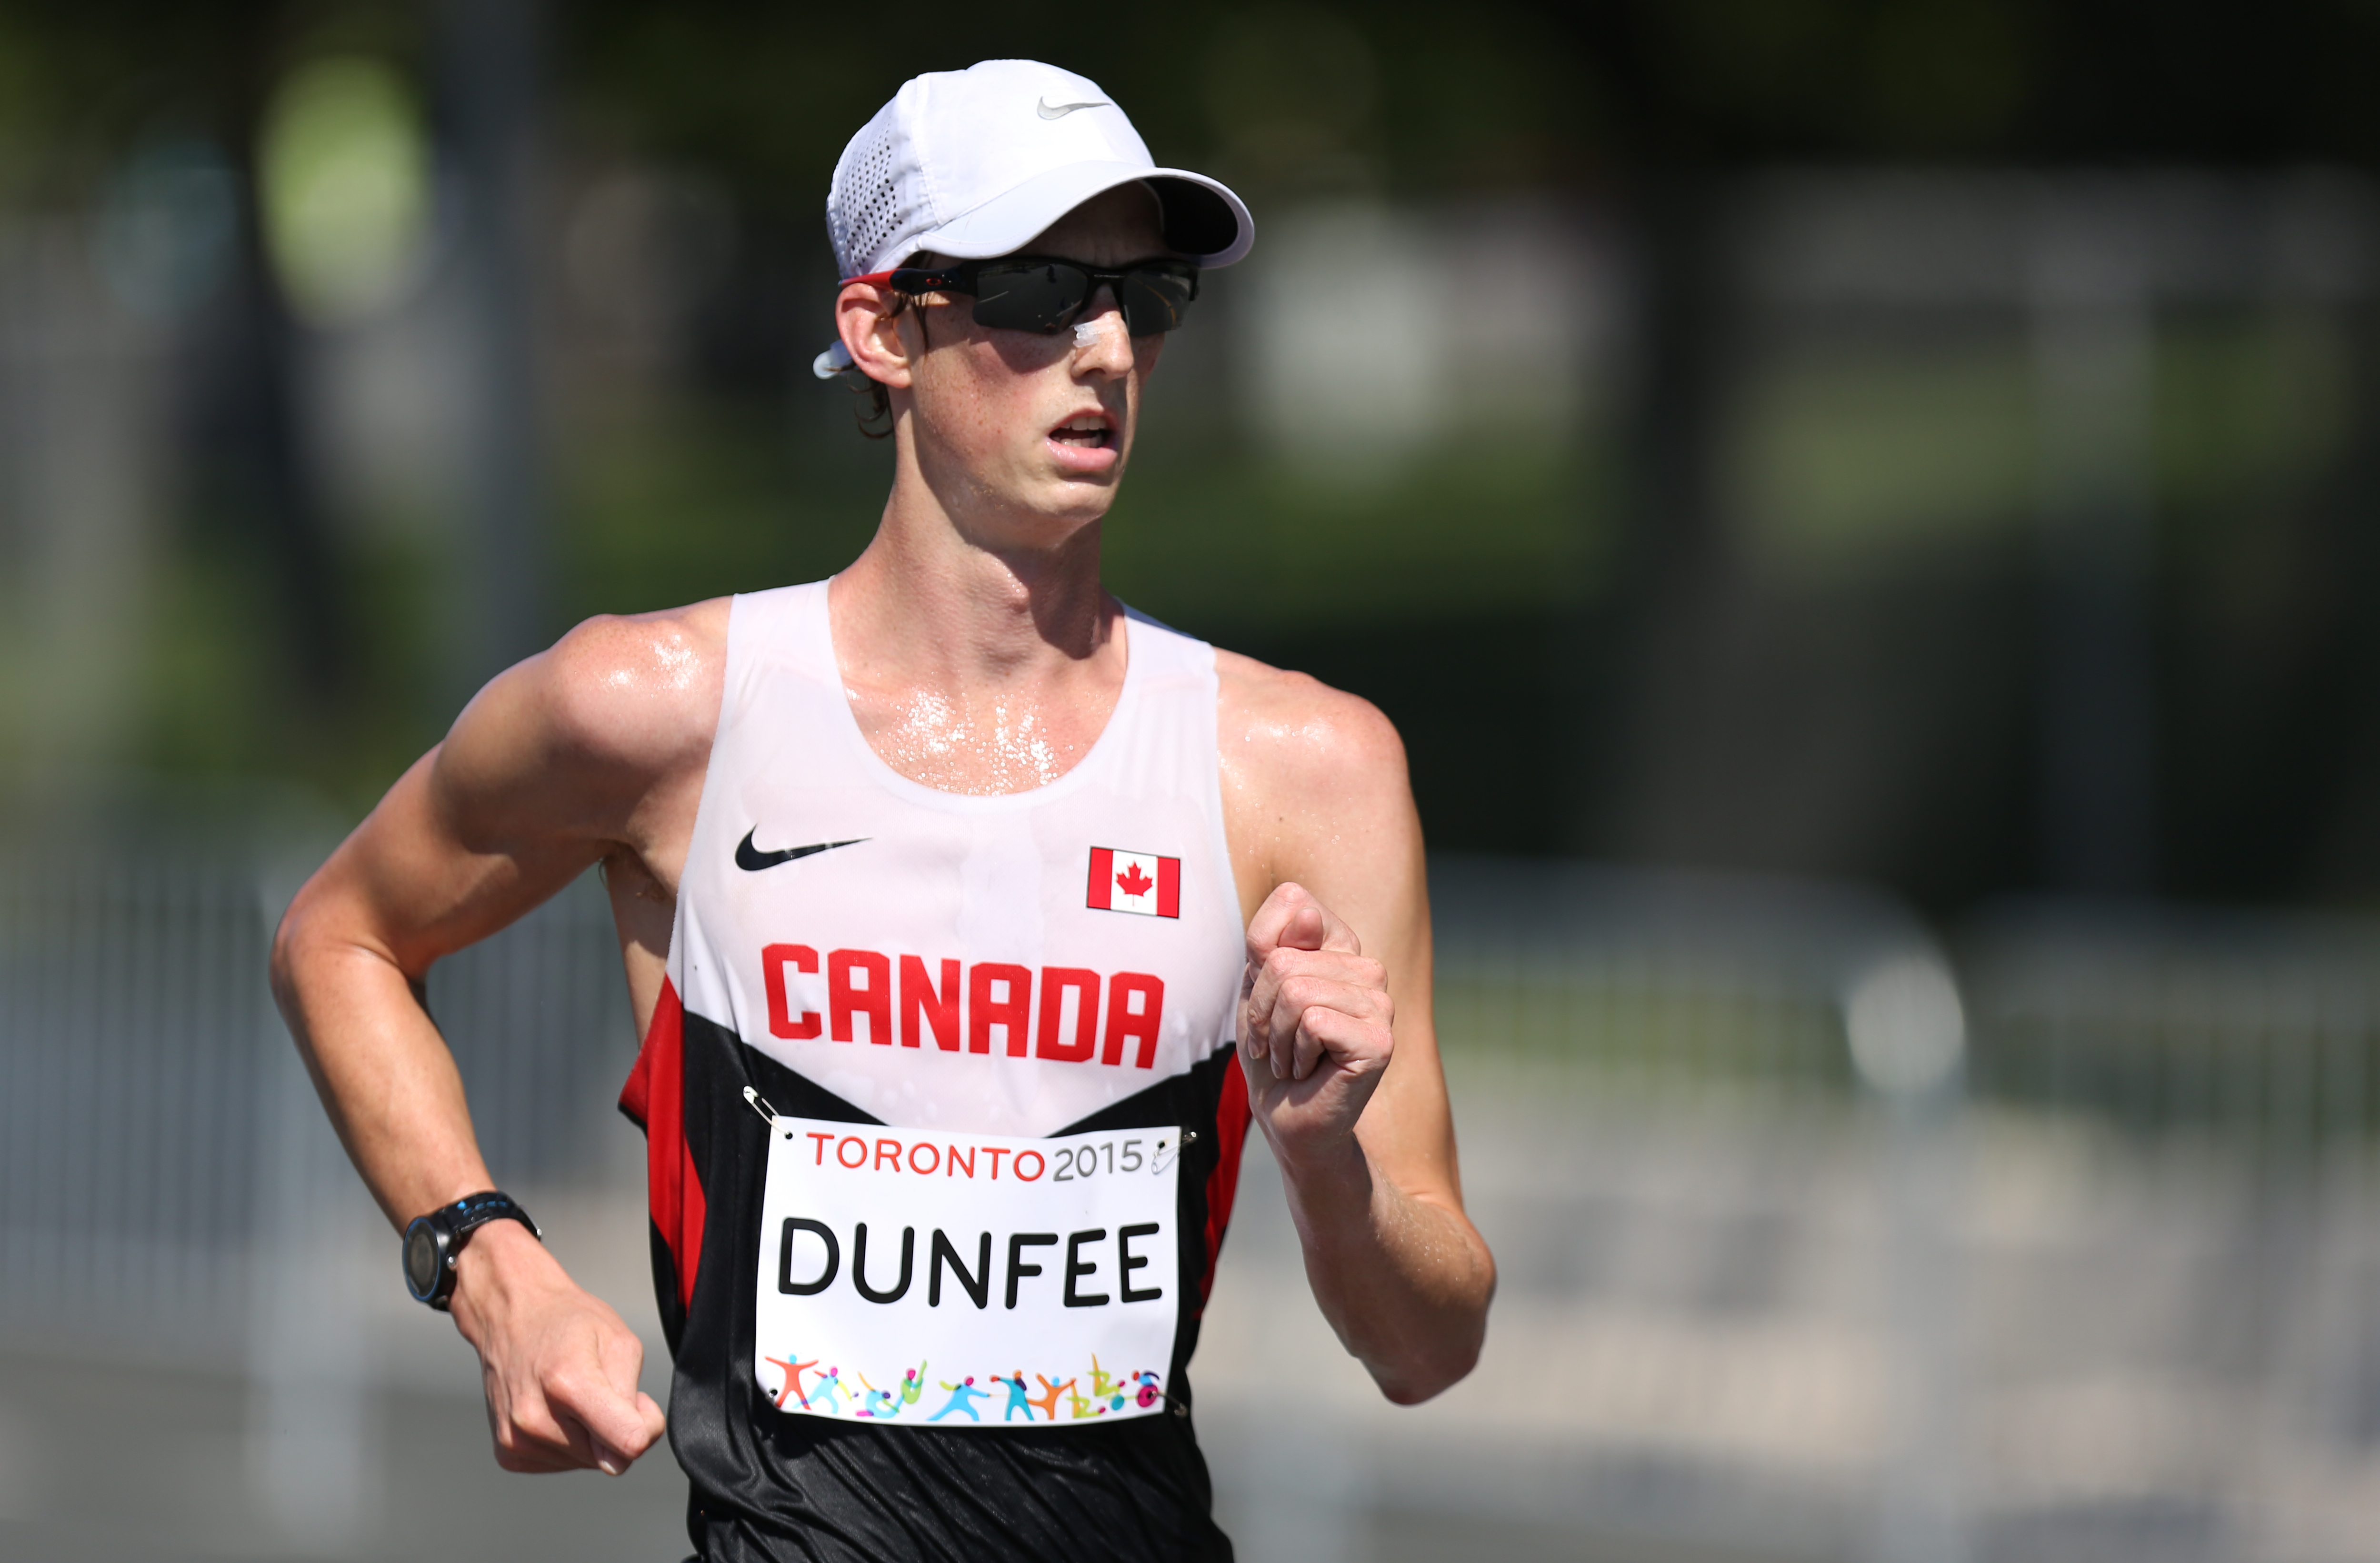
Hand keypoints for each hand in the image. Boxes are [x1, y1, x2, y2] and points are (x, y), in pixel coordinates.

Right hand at [447, 1220, 666, 1474]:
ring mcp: (516, 1440)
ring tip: (573, 1395)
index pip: (628, 1443)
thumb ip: (632, 1395)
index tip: (639, 1402)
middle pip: (609, 1458)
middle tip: (600, 1388)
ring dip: (591, 1436)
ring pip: (586, 1463)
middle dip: (617, 1428)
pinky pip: (561, 1464)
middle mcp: (535, 1420)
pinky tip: (555, 1409)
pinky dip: (568, 1443)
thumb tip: (633, 1444)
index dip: (647, 1427)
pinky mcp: (507, 1453)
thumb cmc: (569, 1323)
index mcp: (567, 1385)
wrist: (511, 1315)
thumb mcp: (620, 1342)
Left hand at [1237, 882, 1394, 1165]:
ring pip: (1296, 991)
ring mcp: (1380, 1003)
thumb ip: (1270, 945)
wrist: (1287, 1119)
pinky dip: (1296, 1053)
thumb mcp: (1256, 988)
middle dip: (1264, 1010)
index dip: (1260, 952)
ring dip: (1279, 1037)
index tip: (1267, 996)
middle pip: (1283, 960)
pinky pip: (1313, 1022)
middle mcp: (1367, 969)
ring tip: (1296, 1058)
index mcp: (1340, 946)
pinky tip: (1311, 1071)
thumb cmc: (1273, 1053)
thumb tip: (1309, 915)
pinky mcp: (1379, 1039)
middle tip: (1279, 1043)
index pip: (1293, 901)